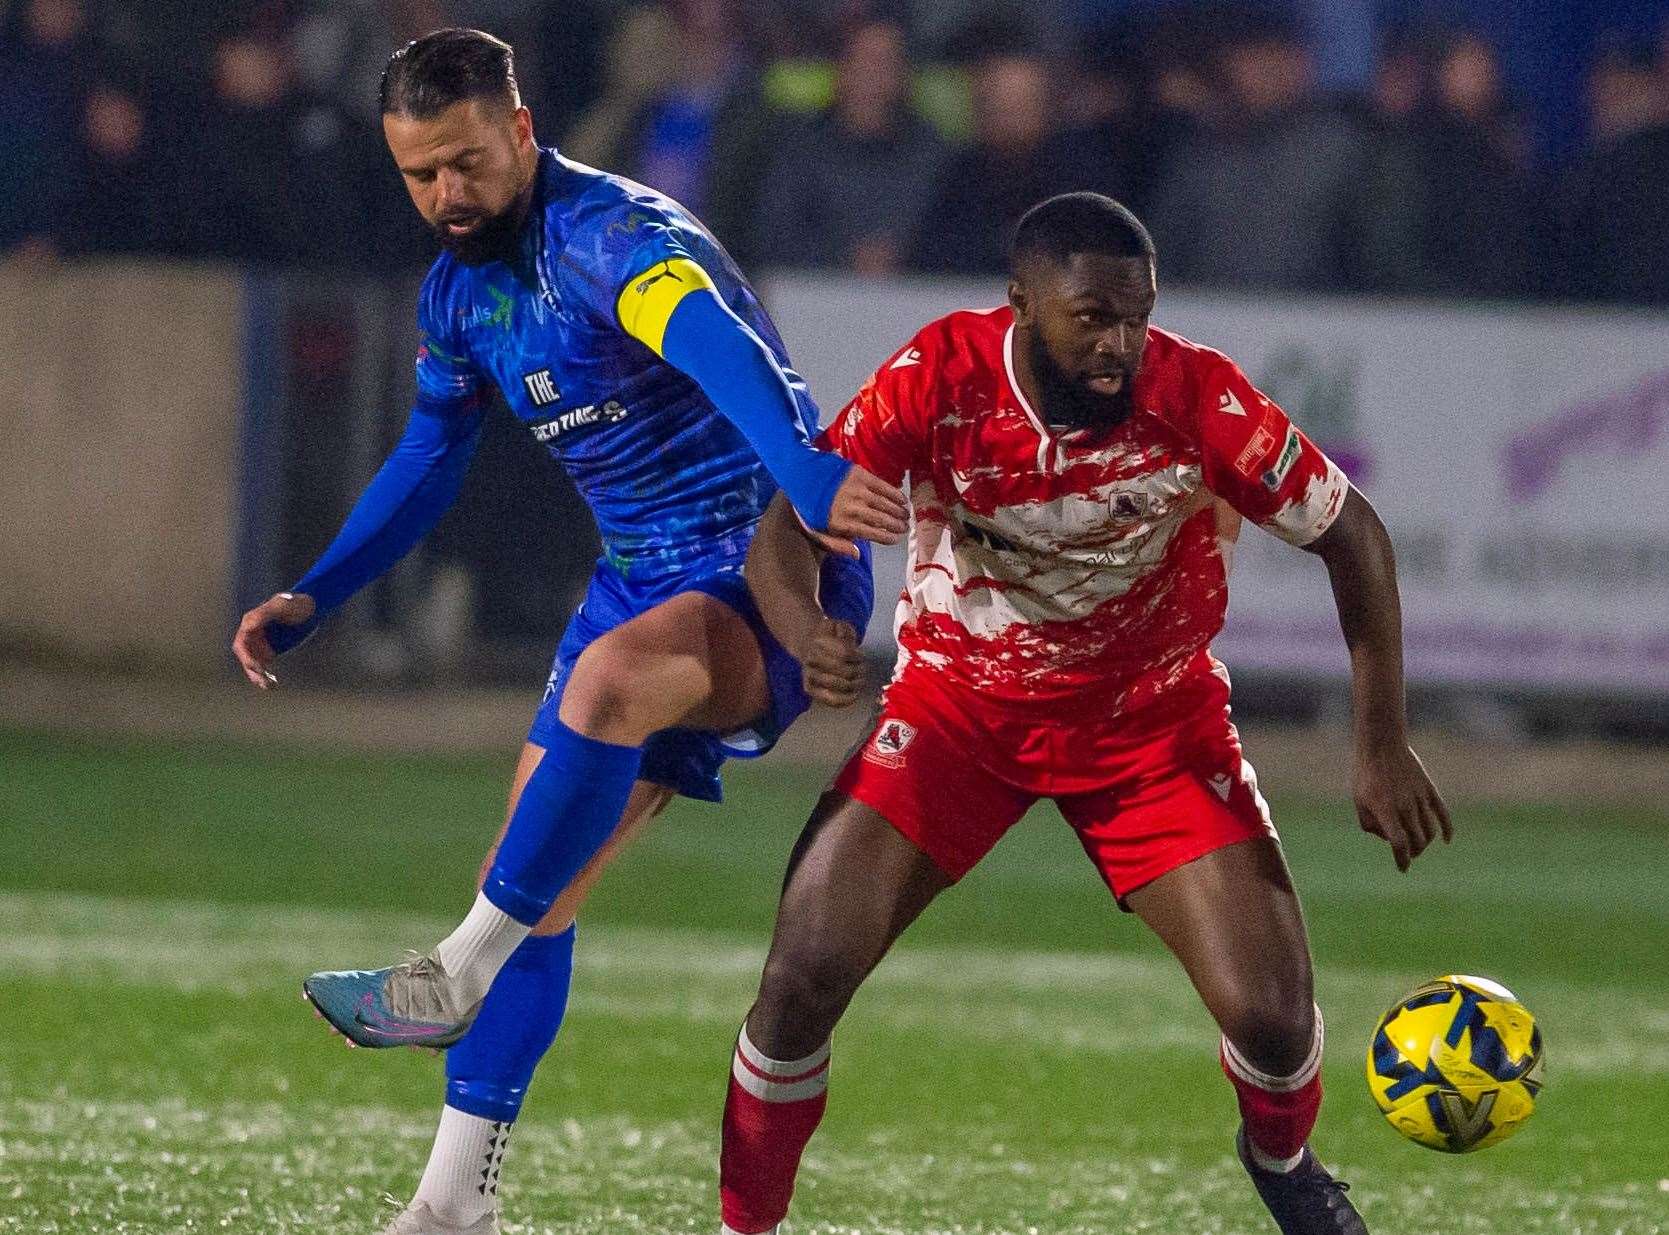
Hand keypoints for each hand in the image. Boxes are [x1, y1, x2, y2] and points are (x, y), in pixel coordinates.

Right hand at [232, 591, 315, 689]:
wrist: (311, 606)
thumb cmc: (296, 603)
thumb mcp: (283, 604)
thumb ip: (265, 613)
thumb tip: (248, 623)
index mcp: (251, 622)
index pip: (241, 644)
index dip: (247, 658)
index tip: (258, 668)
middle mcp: (252, 633)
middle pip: (246, 657)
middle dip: (253, 670)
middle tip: (264, 681)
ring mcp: (260, 642)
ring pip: (253, 663)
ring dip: (258, 676)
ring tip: (269, 686)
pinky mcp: (269, 648)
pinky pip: (263, 664)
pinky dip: (265, 674)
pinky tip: (272, 683)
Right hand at [800, 617, 863, 706]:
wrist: (806, 644)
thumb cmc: (828, 635)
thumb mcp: (838, 625)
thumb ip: (845, 632)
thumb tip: (850, 647)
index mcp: (818, 641)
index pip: (845, 653)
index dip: (857, 656)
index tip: (861, 655)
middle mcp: (811, 659)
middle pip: (844, 671)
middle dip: (858, 671)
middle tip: (862, 669)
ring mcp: (810, 675)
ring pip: (838, 685)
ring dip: (855, 684)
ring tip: (860, 680)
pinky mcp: (810, 689)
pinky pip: (830, 700)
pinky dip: (846, 700)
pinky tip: (854, 695)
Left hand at [815, 465, 907, 557]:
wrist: (801, 474)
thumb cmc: (807, 506)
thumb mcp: (815, 531)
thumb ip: (835, 545)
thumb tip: (857, 554)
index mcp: (843, 524)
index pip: (872, 534)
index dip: (887, 538)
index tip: (896, 539)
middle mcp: (853, 508)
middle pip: (882, 519)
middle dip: (897, 525)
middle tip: (905, 527)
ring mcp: (858, 491)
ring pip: (885, 503)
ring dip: (898, 510)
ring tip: (906, 515)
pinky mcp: (860, 475)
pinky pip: (883, 486)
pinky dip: (894, 493)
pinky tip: (902, 499)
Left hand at [1352, 741, 1452, 871]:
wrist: (1382, 745)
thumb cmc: (1365, 773)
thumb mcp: (1359, 800)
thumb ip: (1369, 823)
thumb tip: (1386, 837)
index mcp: (1386, 811)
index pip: (1399, 844)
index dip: (1402, 859)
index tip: (1403, 868)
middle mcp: (1405, 807)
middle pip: (1417, 841)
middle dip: (1412, 852)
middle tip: (1407, 854)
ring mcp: (1420, 799)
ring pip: (1430, 831)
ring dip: (1425, 843)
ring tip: (1418, 846)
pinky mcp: (1429, 790)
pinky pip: (1443, 814)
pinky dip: (1447, 829)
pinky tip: (1446, 840)